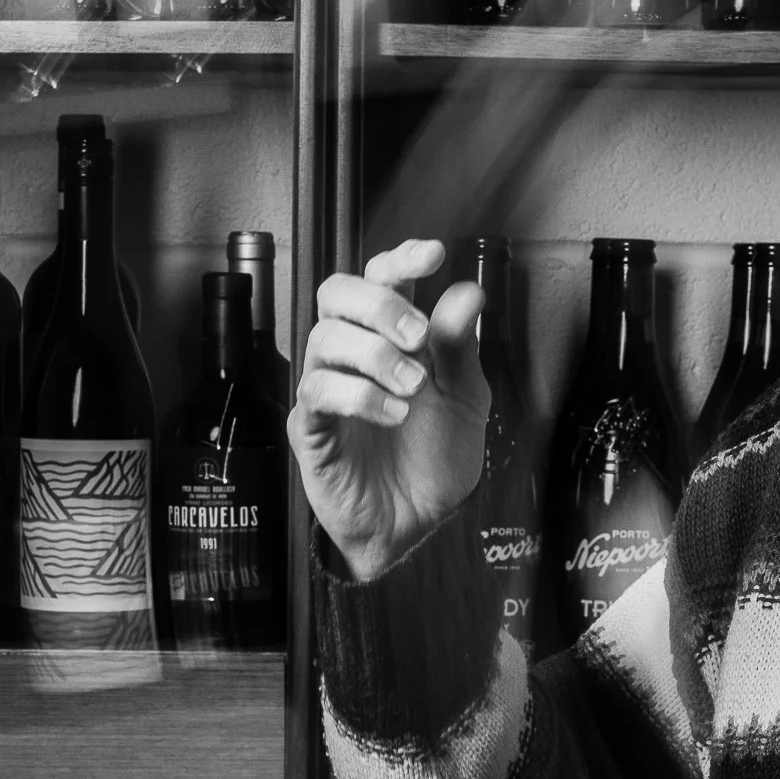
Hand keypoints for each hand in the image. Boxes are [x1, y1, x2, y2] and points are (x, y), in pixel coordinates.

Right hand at [288, 241, 489, 584]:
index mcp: (391, 338)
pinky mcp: (311, 427)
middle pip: (336, 292)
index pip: (381, 277)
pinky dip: (358, 395)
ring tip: (413, 387)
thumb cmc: (434, 459)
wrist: (417, 525)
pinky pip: (316, 392)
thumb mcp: (465, 400)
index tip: (434, 253)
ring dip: (374, 354)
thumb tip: (467, 292)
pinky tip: (393, 414)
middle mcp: (353, 355)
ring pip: (323, 338)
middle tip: (417, 335)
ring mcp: (328, 389)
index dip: (400, 258)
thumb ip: (462, 348)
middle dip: (379, 302)